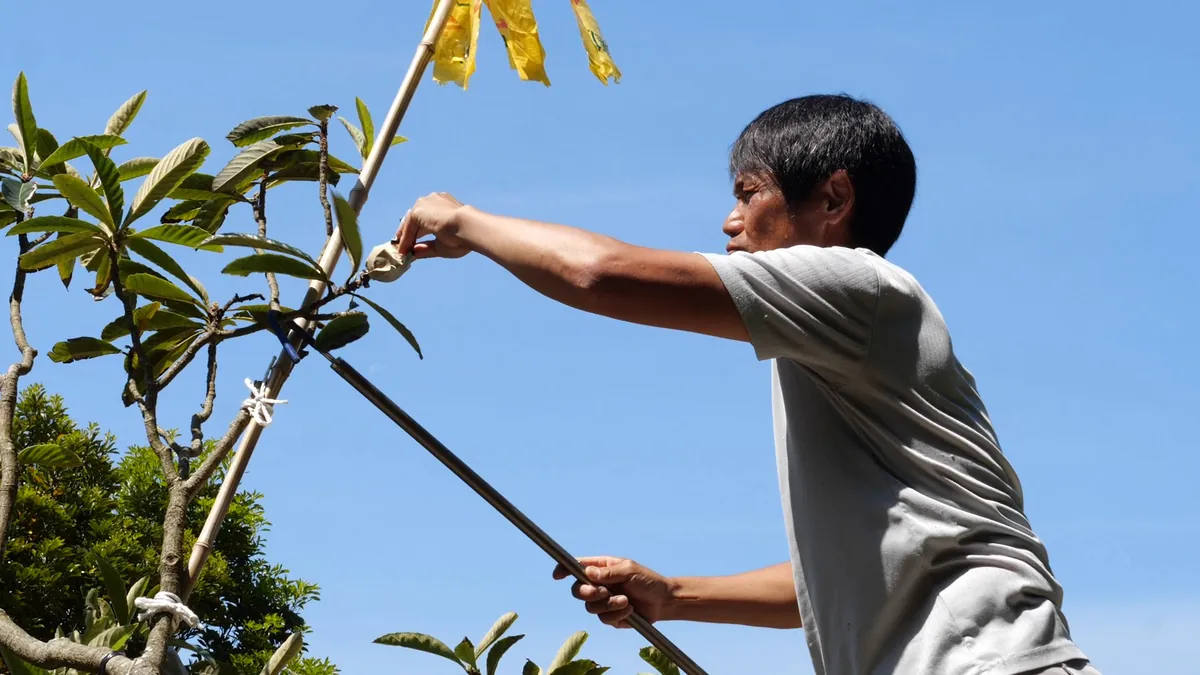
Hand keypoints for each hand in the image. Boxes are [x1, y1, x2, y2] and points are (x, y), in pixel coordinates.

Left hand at [394, 192, 471, 258]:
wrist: (467, 227)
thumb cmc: (462, 236)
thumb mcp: (441, 245)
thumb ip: (427, 247)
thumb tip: (414, 253)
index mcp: (444, 204)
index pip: (427, 217)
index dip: (418, 232)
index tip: (413, 244)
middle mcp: (433, 200)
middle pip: (416, 218)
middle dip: (409, 234)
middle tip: (404, 248)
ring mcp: (425, 204)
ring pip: (411, 223)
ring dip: (406, 238)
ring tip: (403, 252)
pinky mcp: (418, 211)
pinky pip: (408, 227)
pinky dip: (405, 239)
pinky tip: (404, 250)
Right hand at [553, 556, 674, 628]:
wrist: (662, 601)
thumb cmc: (648, 580)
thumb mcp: (630, 571)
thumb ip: (609, 573)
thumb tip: (588, 573)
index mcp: (601, 568)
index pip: (576, 567)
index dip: (564, 570)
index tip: (558, 575)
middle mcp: (598, 584)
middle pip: (577, 590)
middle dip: (589, 593)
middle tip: (604, 592)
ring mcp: (603, 601)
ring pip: (590, 607)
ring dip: (608, 604)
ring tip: (626, 601)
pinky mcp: (610, 617)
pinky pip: (603, 619)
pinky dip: (617, 615)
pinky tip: (630, 609)